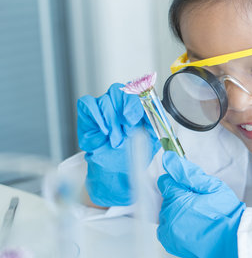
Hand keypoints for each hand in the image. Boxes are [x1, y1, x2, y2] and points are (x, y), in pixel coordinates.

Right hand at [77, 83, 159, 205]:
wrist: (117, 168)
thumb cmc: (133, 151)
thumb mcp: (151, 139)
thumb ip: (156, 125)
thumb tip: (158, 116)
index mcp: (136, 105)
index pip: (137, 89)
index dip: (138, 99)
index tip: (138, 115)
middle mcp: (119, 102)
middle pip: (120, 90)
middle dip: (126, 108)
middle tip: (129, 127)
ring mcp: (103, 106)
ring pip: (105, 100)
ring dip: (113, 121)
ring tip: (117, 139)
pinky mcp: (88, 113)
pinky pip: (88, 104)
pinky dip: (97, 117)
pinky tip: (104, 131)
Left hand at [157, 151, 244, 257]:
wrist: (231, 239)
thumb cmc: (225, 213)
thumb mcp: (211, 185)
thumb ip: (187, 172)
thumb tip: (168, 158)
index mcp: (177, 198)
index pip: (165, 182)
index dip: (180, 183)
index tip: (192, 189)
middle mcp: (168, 215)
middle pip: (167, 198)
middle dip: (180, 197)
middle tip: (199, 204)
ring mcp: (168, 230)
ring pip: (167, 212)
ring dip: (178, 211)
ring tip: (198, 216)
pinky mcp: (169, 242)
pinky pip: (167, 227)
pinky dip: (176, 225)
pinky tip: (192, 225)